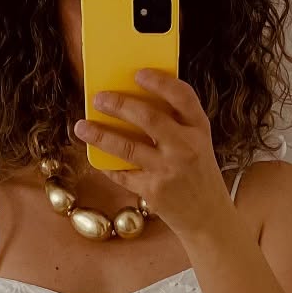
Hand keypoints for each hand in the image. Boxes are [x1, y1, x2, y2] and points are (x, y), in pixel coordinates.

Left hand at [72, 69, 231, 237]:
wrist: (209, 218)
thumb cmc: (198, 175)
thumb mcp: (199, 145)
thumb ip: (176, 124)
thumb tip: (134, 102)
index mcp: (199, 130)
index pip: (182, 96)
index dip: (159, 82)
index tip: (138, 74)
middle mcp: (186, 147)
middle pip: (148, 118)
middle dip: (119, 104)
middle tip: (99, 98)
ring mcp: (169, 170)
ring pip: (127, 147)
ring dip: (100, 135)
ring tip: (82, 127)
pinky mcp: (154, 191)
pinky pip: (123, 174)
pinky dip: (107, 165)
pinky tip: (97, 157)